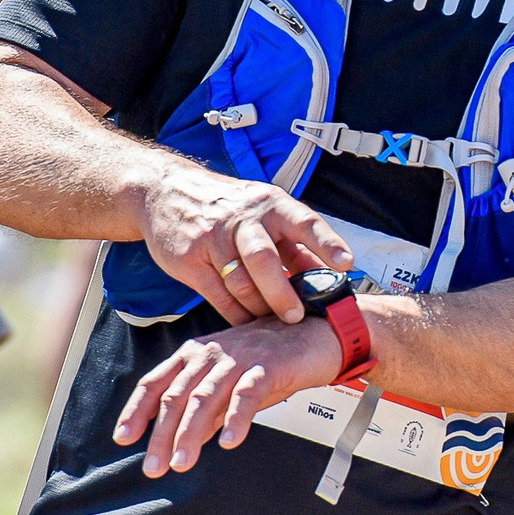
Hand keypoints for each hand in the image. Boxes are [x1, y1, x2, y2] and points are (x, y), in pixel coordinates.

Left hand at [116, 316, 340, 473]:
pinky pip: (246, 395)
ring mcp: (238, 358)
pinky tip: (229, 441)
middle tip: (154, 467)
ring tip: (182, 462)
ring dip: (190, 433)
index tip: (123, 438)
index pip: (156, 383)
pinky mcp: (267, 366)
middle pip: (176, 397)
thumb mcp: (229, 382)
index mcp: (195, 355)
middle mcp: (211, 354)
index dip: (137, 411)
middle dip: (161, 435)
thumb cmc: (271, 359)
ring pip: (205, 398)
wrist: (316, 334)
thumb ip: (206, 408)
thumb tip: (182, 439)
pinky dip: (236, 418)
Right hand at [137, 163, 353, 324]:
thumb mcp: (266, 214)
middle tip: (296, 317)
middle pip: (264, 259)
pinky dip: (236, 314)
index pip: (304, 221)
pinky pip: (218, 295)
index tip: (347, 263)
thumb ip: (295, 245)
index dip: (327, 243)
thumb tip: (328, 276)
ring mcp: (212, 239)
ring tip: (272, 323)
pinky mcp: (189, 260)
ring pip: (240, 283)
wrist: (166, 191)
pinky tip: (247, 323)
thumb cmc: (230, 208)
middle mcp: (243, 219)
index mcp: (271, 204)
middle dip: (282, 293)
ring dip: (259, 308)